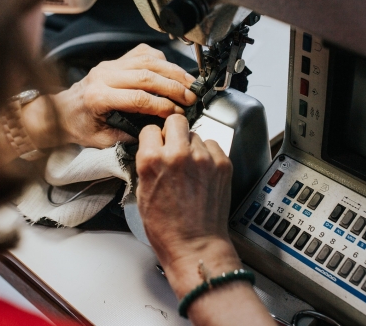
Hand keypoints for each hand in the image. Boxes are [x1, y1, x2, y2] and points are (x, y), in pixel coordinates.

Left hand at [28, 44, 196, 148]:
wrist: (61, 110)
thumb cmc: (79, 126)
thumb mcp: (102, 140)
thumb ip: (129, 135)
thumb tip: (158, 128)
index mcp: (99, 97)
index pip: (138, 98)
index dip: (163, 105)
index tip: (178, 113)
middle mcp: (104, 76)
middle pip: (147, 76)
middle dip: (174, 87)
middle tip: (191, 97)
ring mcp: (110, 65)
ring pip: (147, 60)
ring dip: (172, 71)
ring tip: (189, 83)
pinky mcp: (115, 60)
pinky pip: (141, 53)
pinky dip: (160, 59)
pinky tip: (172, 70)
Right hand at [136, 114, 237, 296]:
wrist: (195, 245)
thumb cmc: (167, 228)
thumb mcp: (142, 193)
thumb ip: (147, 165)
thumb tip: (153, 149)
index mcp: (153, 160)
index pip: (150, 129)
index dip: (153, 138)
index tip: (156, 145)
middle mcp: (178, 154)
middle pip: (175, 120)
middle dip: (173, 132)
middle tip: (174, 147)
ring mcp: (203, 158)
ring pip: (196, 134)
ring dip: (191, 146)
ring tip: (190, 167)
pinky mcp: (223, 164)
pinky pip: (213, 146)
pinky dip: (208, 155)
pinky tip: (203, 172)